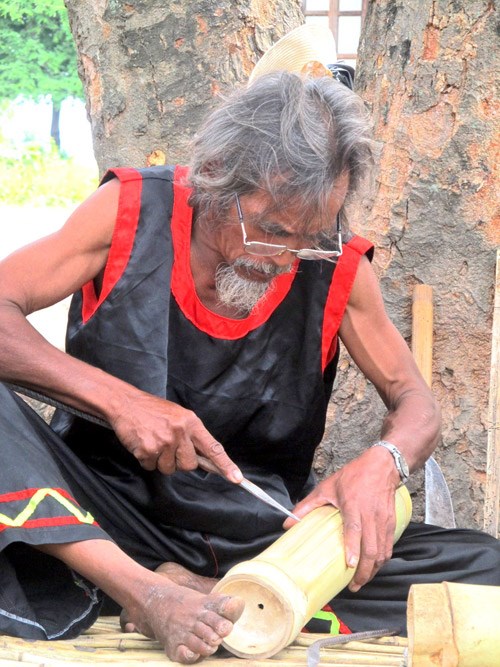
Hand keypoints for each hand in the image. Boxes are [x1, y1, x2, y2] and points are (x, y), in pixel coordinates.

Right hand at [108, 390, 241, 482]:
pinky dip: (146, 460)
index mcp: (191, 422)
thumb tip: (203, 458)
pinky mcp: (148, 449)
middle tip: (167, 446)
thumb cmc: (152, 410)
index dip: (225, 465)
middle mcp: (180, 431)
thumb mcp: (178, 416)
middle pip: (189, 465)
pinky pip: (151, 467)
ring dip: (160, 461)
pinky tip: (142, 444)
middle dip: (179, 461)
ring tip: (153, 441)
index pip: (213, 447)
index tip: (236, 479)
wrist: (125, 403)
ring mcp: (164, 441)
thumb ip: (191, 435)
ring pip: (169, 469)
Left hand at [283, 447, 400, 590]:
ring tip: (362, 580)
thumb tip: (288, 523)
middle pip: (372, 548)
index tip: (350, 565)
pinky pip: (388, 546)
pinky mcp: (391, 523)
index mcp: (354, 505)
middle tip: (354, 585)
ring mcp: (383, 520)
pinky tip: (374, 567)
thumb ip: (308, 505)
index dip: (353, 548)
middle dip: (365, 571)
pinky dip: (382, 560)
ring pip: (382, 551)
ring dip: (374, 569)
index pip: (355, 530)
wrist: (382, 466)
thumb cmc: (354, 476)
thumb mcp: (327, 487)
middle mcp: (371, 515)